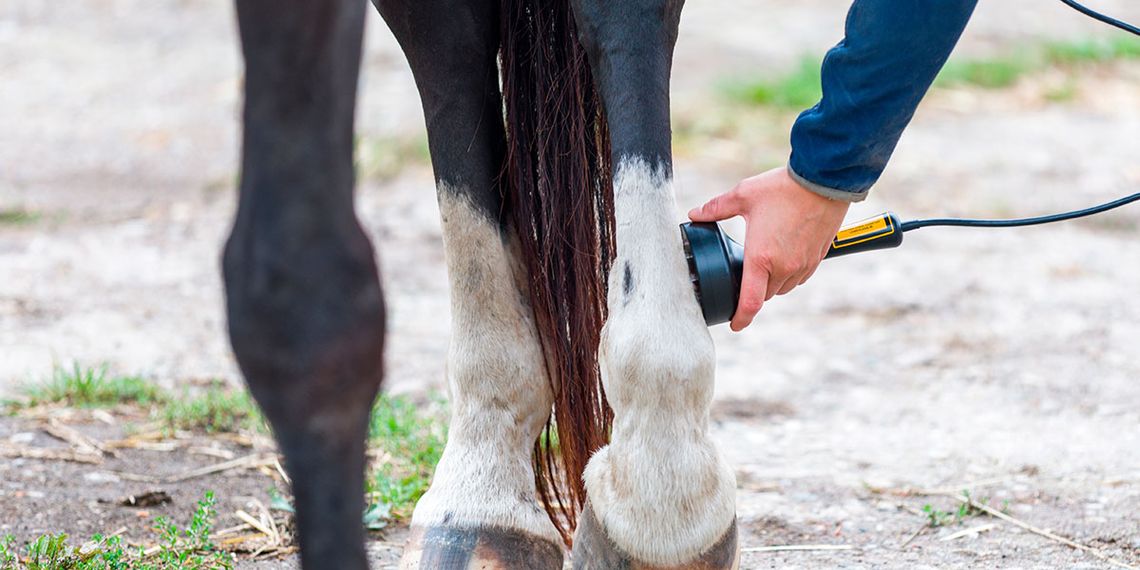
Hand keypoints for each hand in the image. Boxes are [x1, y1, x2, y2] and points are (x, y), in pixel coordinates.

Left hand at [688, 166, 849, 330]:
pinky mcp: (817, 258)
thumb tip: (695, 214)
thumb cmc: (783, 188)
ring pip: (783, 288)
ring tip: (765, 262)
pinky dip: (789, 274)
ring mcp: (802, 264)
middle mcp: (783, 267)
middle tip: (746, 273)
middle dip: (753, 290)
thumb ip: (716, 208)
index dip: (740, 319)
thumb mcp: (743, 195)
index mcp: (761, 258)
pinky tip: (784, 255)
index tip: (734, 324)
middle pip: (764, 295)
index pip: (750, 302)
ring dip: (772, 282)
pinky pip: (799, 277)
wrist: (823, 181)